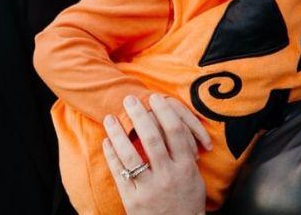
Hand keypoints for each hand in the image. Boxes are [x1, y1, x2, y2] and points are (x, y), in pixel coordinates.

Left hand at [103, 94, 206, 214]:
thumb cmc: (187, 202)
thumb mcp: (194, 178)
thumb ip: (185, 155)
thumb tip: (175, 127)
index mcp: (185, 168)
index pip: (175, 132)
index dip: (165, 111)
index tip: (155, 97)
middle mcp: (168, 176)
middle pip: (152, 138)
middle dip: (139, 115)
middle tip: (129, 99)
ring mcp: (149, 188)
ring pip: (131, 155)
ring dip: (118, 133)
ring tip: (109, 118)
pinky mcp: (133, 200)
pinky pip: (119, 173)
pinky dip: (111, 155)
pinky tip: (105, 142)